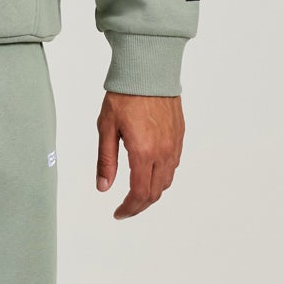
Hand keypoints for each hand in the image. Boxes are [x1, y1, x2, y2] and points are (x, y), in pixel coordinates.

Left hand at [96, 91, 184, 218]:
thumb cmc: (125, 95)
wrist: (149, 70)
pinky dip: (162, 177)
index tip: (118, 213)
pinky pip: (173, 165)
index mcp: (143, 152)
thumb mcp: (106, 128)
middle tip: (125, 209)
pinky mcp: (179, 136)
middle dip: (140, 205)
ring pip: (167, 180)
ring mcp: (174, 145)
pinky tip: (149, 173)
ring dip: (152, 192)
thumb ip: (106, 161)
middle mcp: (163, 152)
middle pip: (156, 192)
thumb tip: (103, 187)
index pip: (140, 193)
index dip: (129, 208)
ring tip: (136, 194)